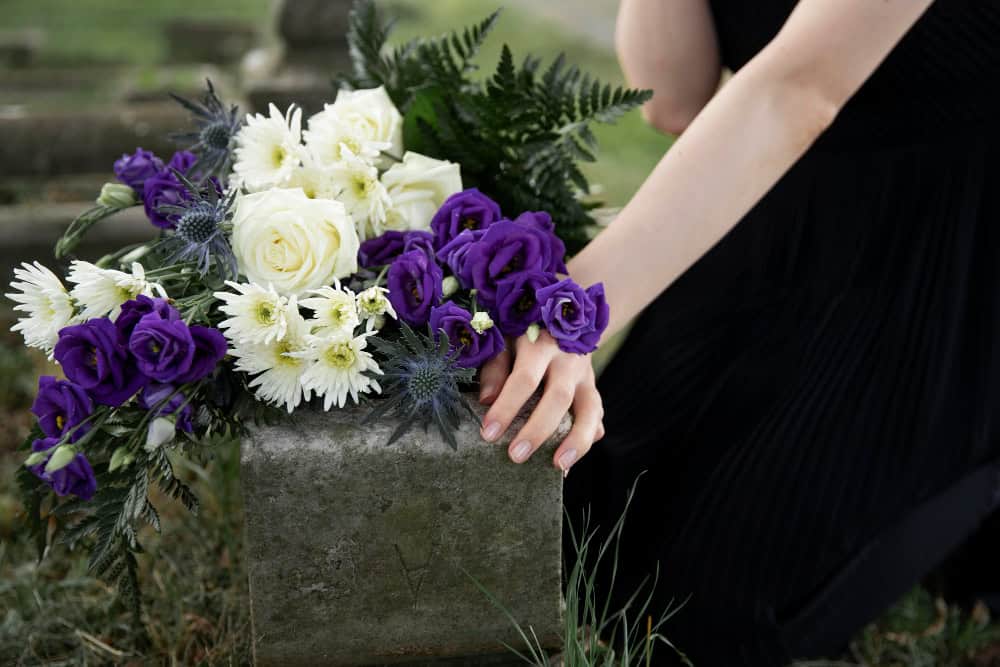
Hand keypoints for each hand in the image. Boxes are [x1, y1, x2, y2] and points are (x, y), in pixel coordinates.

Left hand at [478, 331, 604, 473]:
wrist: (565, 313)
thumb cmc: (523, 331)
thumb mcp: (504, 338)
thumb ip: (495, 367)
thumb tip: (486, 400)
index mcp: (541, 343)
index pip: (524, 379)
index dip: (507, 407)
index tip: (489, 433)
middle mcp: (568, 359)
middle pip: (558, 398)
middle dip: (537, 430)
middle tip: (515, 456)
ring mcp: (586, 375)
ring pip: (589, 409)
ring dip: (576, 440)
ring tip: (559, 466)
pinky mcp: (593, 389)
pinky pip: (597, 416)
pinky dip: (586, 439)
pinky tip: (570, 460)